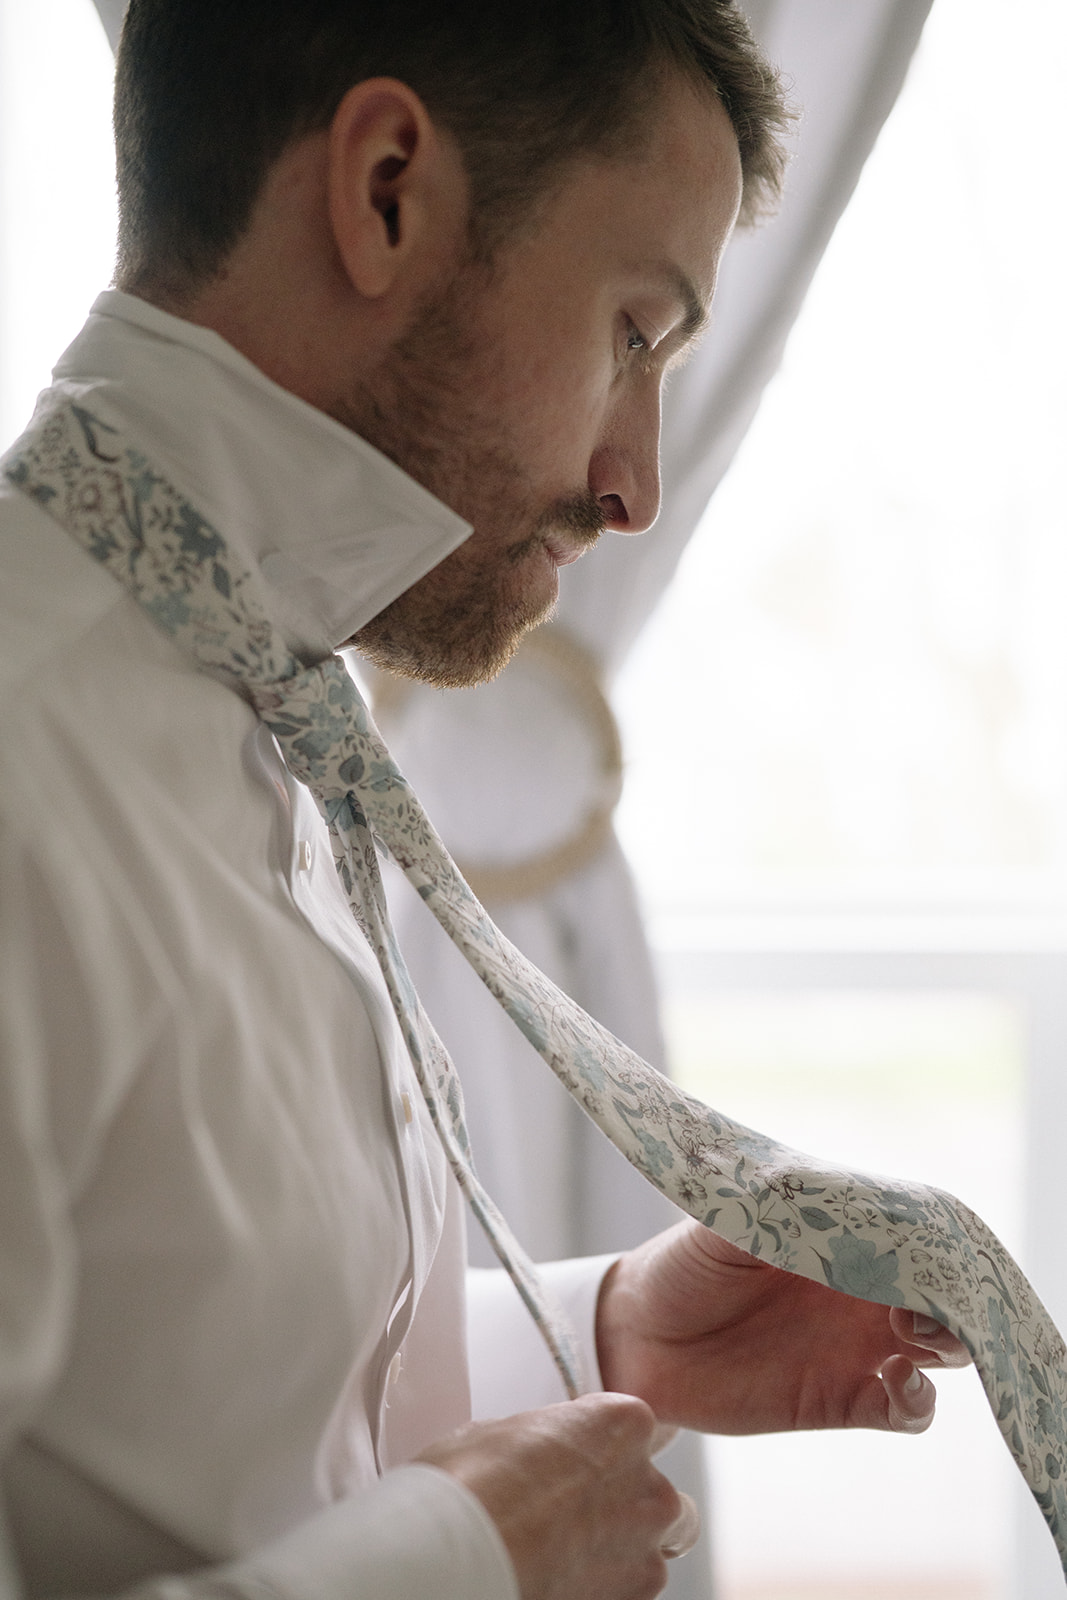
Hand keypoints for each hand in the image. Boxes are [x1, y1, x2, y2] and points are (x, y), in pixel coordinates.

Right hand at [416, 1391, 698, 1599]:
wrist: (467, 1556)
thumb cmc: (475, 1485)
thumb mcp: (500, 1431)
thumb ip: (541, 1440)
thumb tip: (531, 1454)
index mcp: (624, 1426)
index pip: (631, 1431)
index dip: (598, 1452)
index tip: (569, 1466)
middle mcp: (651, 1485)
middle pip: (655, 1496)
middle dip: (625, 1508)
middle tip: (571, 1519)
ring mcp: (647, 1551)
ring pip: (650, 1552)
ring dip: (618, 1555)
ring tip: (562, 1559)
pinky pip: (629, 1594)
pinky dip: (603, 1591)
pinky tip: (561, 1582)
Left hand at [596, 1219, 971, 1436]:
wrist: (639, 1336)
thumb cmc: (682, 1264)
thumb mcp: (721, 1222)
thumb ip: (768, 1207)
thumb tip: (807, 1187)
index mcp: (841, 1240)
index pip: (914, 1237)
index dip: (935, 1244)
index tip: (930, 1252)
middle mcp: (859, 1291)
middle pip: (940, 1292)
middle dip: (953, 1296)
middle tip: (924, 1300)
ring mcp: (855, 1346)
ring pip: (936, 1350)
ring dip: (946, 1344)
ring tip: (911, 1337)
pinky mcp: (840, 1399)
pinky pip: (904, 1410)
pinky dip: (917, 1402)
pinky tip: (896, 1384)